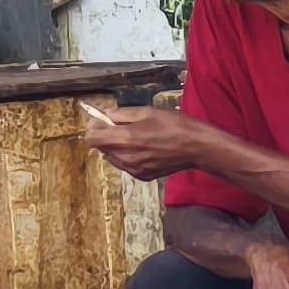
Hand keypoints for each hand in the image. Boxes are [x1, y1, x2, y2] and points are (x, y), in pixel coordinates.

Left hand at [81, 103, 224, 181]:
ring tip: (135, 136)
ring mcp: (133, 169)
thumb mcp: (148, 112)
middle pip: (100, 148)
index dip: (94, 127)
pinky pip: (125, 165)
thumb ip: (122, 114)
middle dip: (105, 135)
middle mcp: (126, 157)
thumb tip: (107, 115)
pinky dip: (127, 156)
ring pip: (112, 157)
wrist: (197, 148)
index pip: (92, 138)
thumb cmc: (175, 126)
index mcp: (125, 139)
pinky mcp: (142, 176)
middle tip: (120, 125)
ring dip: (116, 146)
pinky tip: (143, 148)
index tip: (102, 120)